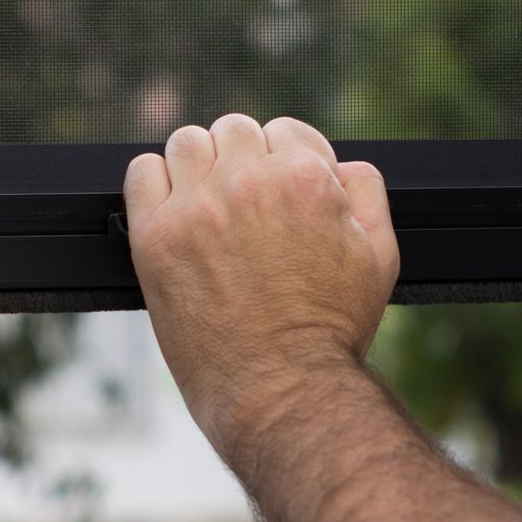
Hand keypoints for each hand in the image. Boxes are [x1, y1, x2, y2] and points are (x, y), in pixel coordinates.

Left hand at [124, 114, 400, 453]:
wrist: (281, 390)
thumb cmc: (332, 331)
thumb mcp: (380, 257)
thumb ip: (366, 192)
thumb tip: (340, 165)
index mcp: (306, 178)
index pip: (284, 132)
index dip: (284, 163)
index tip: (276, 197)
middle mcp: (249, 182)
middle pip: (234, 131)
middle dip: (241, 162)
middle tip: (242, 207)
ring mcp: (198, 207)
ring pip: (187, 143)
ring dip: (197, 167)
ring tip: (206, 208)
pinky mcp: (156, 237)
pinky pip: (141, 173)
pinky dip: (155, 185)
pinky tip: (172, 215)